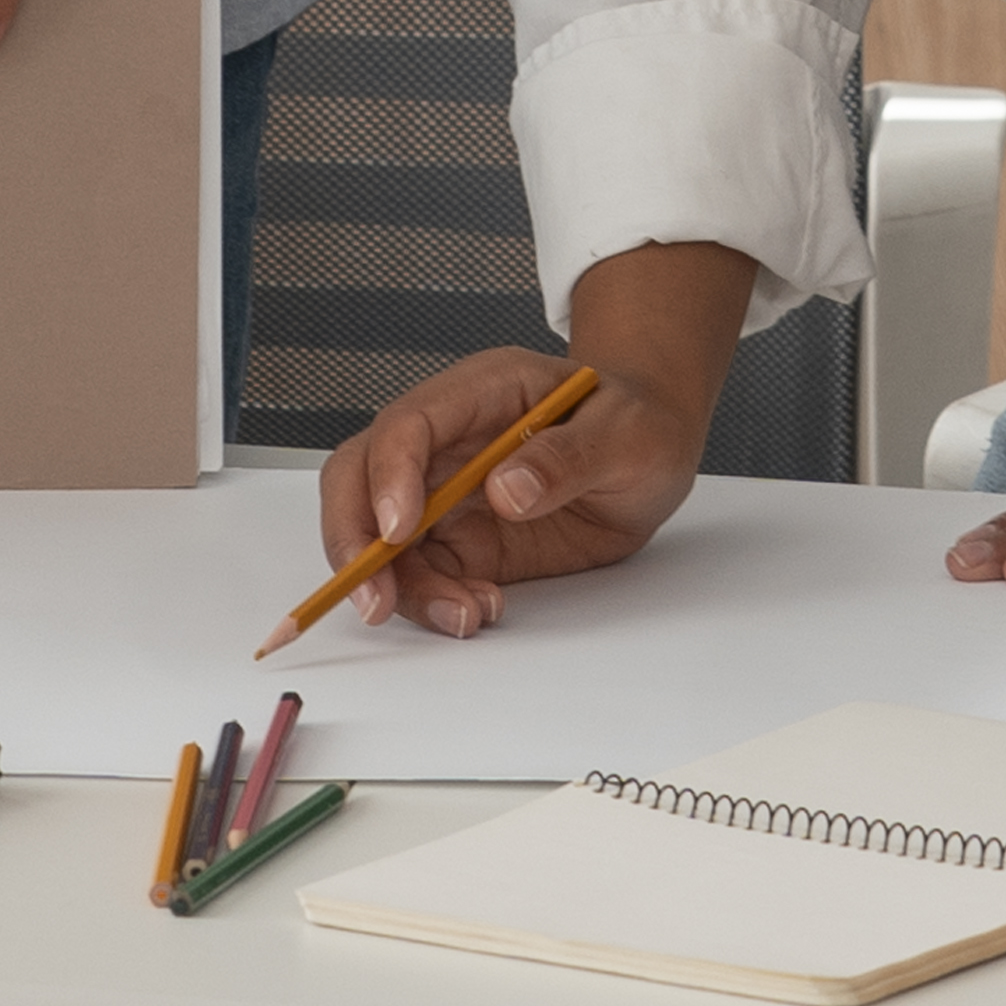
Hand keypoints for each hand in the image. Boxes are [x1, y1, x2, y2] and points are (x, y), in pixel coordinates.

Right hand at [307, 339, 715, 637]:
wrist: (653, 452)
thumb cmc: (638, 422)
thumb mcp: (626, 432)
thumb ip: (568, 457)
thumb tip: (507, 488)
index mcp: (482, 391)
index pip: (409, 424)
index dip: (390, 475)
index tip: (398, 530)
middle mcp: (449, 439)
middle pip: (360, 476)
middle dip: (352, 537)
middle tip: (376, 597)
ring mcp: (448, 491)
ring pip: (380, 536)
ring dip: (400, 585)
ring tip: (462, 615)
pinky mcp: (461, 538)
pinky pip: (421, 572)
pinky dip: (431, 601)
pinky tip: (476, 609)